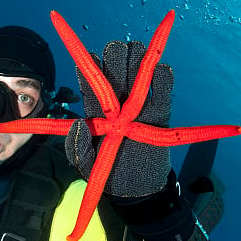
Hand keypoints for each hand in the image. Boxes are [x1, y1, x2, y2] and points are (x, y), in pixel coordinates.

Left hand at [65, 40, 173, 197]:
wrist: (137, 189)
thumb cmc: (107, 174)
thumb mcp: (86, 165)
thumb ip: (77, 148)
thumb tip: (79, 123)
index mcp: (96, 111)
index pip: (90, 82)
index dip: (89, 66)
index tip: (89, 60)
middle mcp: (117, 103)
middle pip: (116, 70)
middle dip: (116, 57)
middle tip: (116, 53)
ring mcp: (140, 107)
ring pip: (139, 73)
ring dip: (139, 58)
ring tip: (137, 51)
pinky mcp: (160, 115)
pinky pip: (163, 92)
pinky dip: (163, 78)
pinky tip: (159, 70)